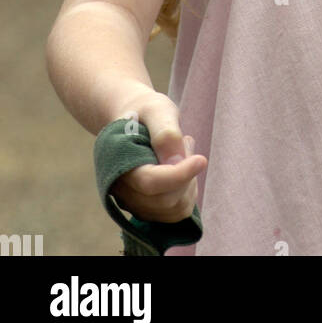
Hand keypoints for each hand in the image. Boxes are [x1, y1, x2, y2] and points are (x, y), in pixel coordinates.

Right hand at [109, 95, 206, 225]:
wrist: (132, 119)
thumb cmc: (145, 111)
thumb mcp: (157, 110)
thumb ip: (165, 133)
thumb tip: (176, 162)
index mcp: (118, 162)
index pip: (150, 182)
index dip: (179, 175)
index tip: (202, 160)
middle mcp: (121, 190)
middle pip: (165, 199)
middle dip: (185, 173)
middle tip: (185, 142)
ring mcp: (132, 203)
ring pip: (173, 209)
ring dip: (188, 184)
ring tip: (181, 153)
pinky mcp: (146, 208)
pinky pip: (175, 213)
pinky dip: (186, 193)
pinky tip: (182, 170)